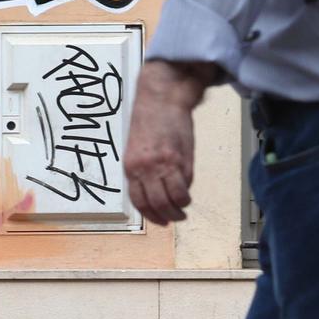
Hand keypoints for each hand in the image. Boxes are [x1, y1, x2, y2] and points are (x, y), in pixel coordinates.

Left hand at [123, 60, 209, 225]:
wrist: (162, 97)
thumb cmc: (150, 118)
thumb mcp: (138, 147)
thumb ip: (145, 169)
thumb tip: (156, 189)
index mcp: (130, 166)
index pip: (138, 200)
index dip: (150, 215)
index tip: (159, 220)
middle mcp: (143, 168)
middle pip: (155, 204)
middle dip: (167, 216)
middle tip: (175, 218)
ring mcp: (161, 165)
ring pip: (171, 200)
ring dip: (179, 210)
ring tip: (183, 209)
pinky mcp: (178, 159)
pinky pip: (184, 187)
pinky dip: (186, 195)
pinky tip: (188, 194)